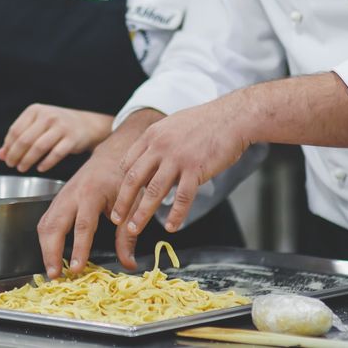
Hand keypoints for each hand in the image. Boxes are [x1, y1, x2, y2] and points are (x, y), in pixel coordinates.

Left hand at [0, 104, 112, 172]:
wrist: (86, 124)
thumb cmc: (56, 126)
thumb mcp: (36, 126)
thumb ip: (18, 138)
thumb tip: (0, 154)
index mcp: (36, 110)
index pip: (15, 130)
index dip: (8, 146)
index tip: (6, 157)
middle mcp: (48, 116)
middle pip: (25, 140)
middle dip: (15, 155)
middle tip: (12, 165)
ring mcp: (61, 127)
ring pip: (38, 147)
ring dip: (27, 160)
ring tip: (22, 168)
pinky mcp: (72, 139)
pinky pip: (55, 154)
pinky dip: (45, 163)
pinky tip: (40, 168)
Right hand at [36, 109, 161, 278]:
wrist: (110, 156)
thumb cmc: (122, 179)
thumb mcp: (131, 205)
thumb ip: (128, 235)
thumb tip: (129, 264)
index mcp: (92, 193)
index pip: (83, 225)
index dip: (79, 248)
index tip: (77, 268)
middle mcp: (72, 194)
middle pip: (54, 224)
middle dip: (51, 251)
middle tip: (55, 274)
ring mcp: (61, 197)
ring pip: (45, 223)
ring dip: (45, 248)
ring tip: (52, 270)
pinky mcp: (57, 200)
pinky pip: (46, 221)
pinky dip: (45, 239)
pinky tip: (51, 254)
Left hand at [111, 96, 250, 257]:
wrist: (232, 117)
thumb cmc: (204, 122)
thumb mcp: (172, 125)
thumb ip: (158, 143)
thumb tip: (149, 161)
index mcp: (152, 135)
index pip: (128, 162)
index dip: (122, 182)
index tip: (120, 197)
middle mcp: (160, 146)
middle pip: (134, 178)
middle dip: (122, 202)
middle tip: (115, 219)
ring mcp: (177, 158)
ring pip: (154, 191)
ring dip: (142, 213)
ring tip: (134, 230)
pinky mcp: (196, 169)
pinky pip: (182, 197)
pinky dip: (175, 215)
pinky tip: (171, 227)